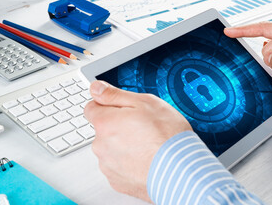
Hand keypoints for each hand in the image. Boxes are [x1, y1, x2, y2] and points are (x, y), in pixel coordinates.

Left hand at [84, 81, 191, 201]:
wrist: (180, 170)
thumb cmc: (166, 135)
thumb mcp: (145, 102)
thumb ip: (115, 95)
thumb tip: (96, 88)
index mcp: (105, 122)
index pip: (91, 107)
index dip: (108, 105)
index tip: (122, 109)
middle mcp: (100, 145)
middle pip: (103, 130)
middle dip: (117, 126)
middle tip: (142, 127)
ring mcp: (108, 166)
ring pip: (110, 149)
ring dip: (123, 146)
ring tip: (147, 146)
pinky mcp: (117, 182)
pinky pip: (118, 167)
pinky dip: (129, 163)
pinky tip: (146, 159)